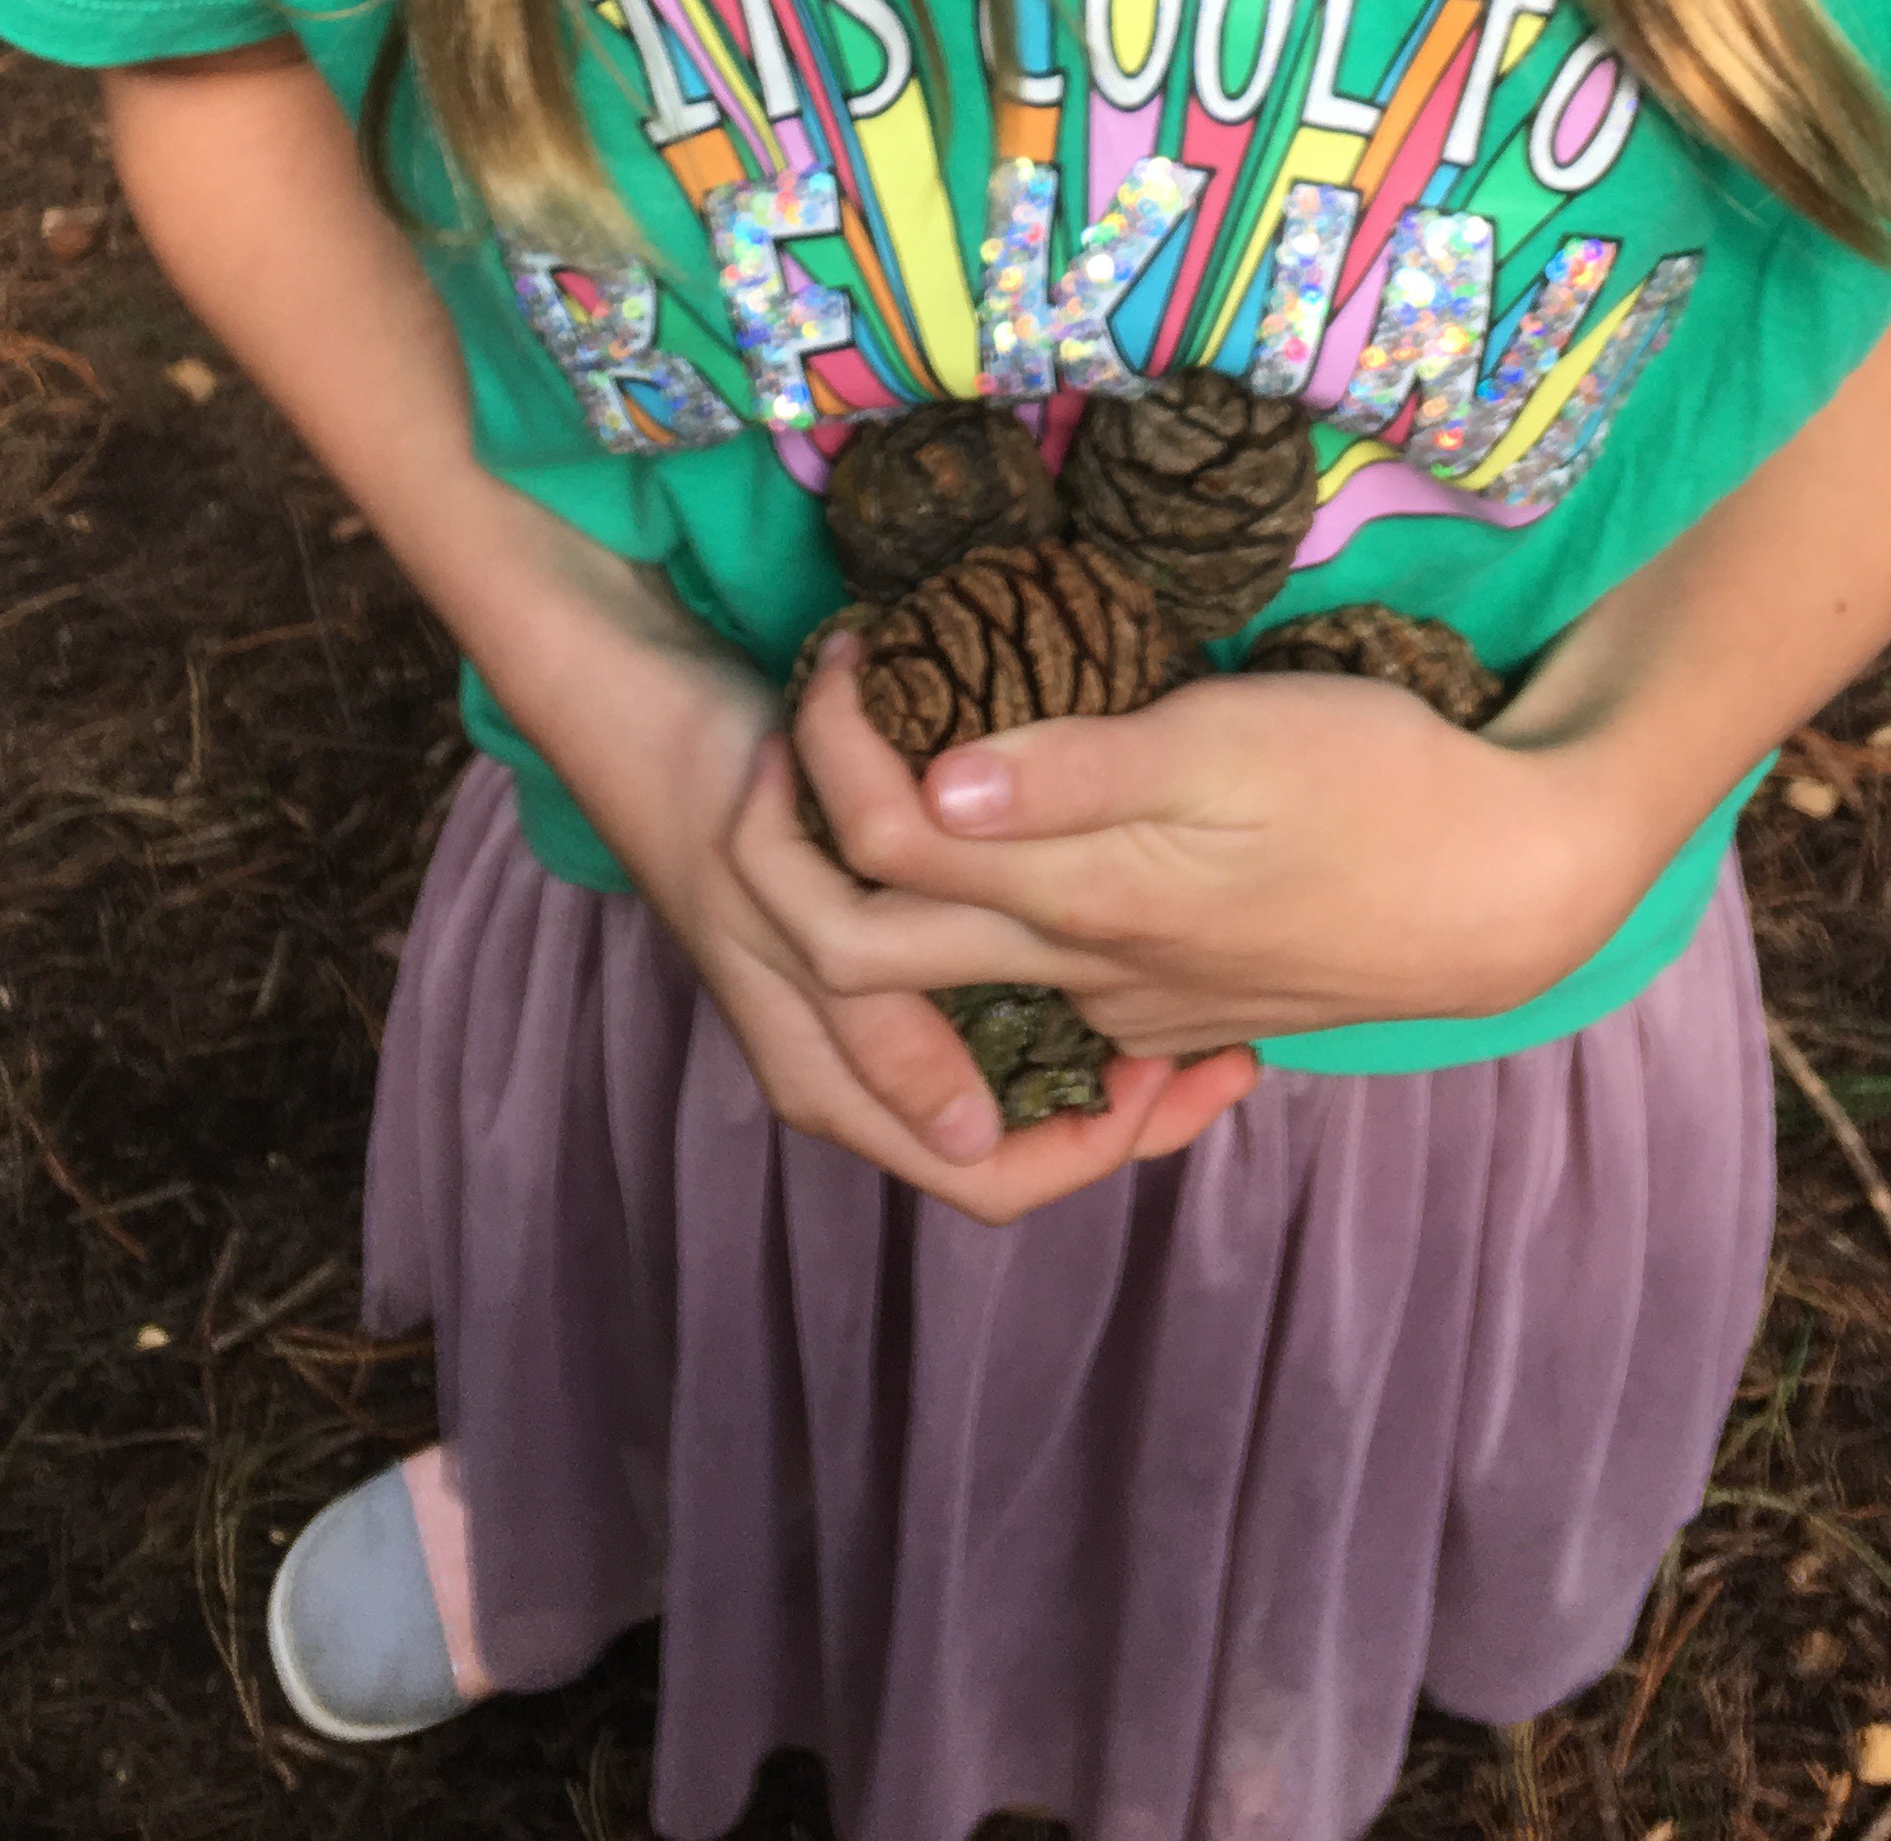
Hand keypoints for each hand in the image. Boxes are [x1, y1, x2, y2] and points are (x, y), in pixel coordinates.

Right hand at [555, 619, 1257, 1219]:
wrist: (658, 713)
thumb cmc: (727, 798)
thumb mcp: (792, 913)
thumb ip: (872, 1027)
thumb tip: (969, 1137)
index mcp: (836, 1085)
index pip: (999, 1177)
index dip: (1104, 1146)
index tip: (1195, 1071)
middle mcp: (860, 1073)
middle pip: (1027, 1144)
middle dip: (1135, 1109)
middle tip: (1233, 1046)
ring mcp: (877, 1018)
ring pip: (1024, 1083)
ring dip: (1112, 1054)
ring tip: (1205, 1008)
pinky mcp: (893, 957)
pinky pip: (1001, 1016)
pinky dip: (1071, 1001)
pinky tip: (1131, 949)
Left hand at [775, 647, 1646, 1056]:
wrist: (1510, 894)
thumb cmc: (1380, 786)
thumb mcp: (1232, 744)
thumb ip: (1080, 769)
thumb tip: (929, 780)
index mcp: (1079, 896)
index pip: (872, 847)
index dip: (824, 744)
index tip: (846, 644)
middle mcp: (1079, 967)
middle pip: (865, 949)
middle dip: (797, 844)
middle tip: (823, 717)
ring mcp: (1125, 999)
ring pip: (951, 967)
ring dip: (887, 877)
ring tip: (904, 757)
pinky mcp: (1174, 999)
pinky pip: (1037, 977)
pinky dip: (985, 907)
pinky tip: (1021, 832)